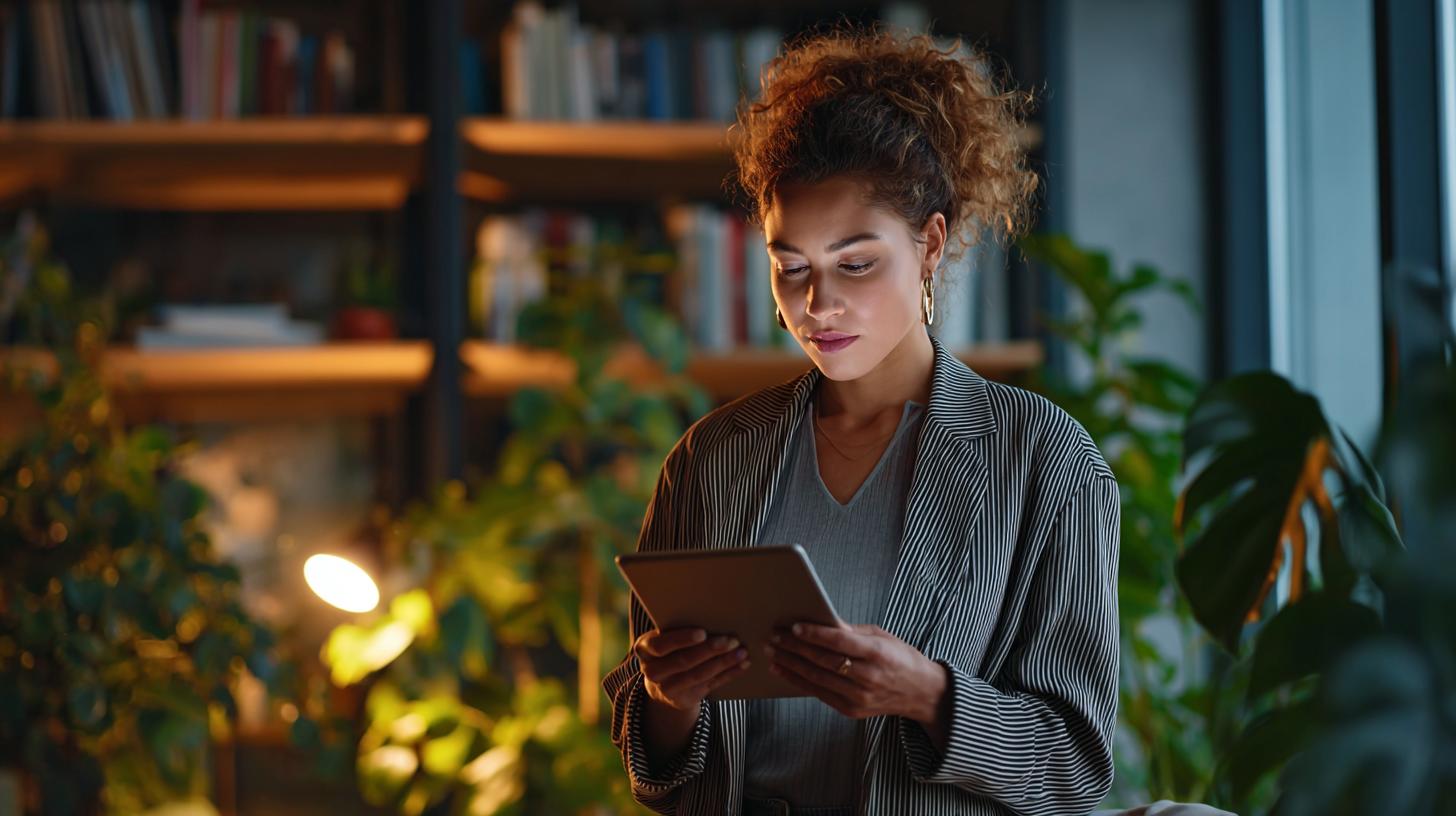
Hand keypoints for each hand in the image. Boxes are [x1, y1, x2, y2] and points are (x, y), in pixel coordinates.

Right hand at [635, 627, 750, 711]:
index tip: (703, 633)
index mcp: (644, 649)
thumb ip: (678, 630)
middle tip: (731, 640)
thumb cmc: (668, 648)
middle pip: (683, 661)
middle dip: (709, 650)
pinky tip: (743, 664)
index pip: (661, 645)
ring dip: (723, 663)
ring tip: (742, 651)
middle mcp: (652, 671)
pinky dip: (729, 674)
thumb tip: (712, 616)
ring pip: (699, 675)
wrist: (662, 680)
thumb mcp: (665, 638)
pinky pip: (710, 685)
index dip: (682, 639)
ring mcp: (668, 689)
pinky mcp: (686, 699)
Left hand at [765, 622, 948, 729]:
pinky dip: (798, 681)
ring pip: (817, 678)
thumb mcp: (883, 637)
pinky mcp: (851, 711)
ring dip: (790, 664)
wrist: (922, 693)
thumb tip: (822, 622)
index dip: (815, 634)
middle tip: (774, 636)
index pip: (840, 643)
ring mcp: (859, 697)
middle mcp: (869, 677)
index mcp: (879, 653)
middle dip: (795, 647)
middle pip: (824, 661)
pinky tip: (784, 670)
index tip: (794, 626)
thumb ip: (853, 632)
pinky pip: (819, 694)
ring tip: (773, 651)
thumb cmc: (901, 658)